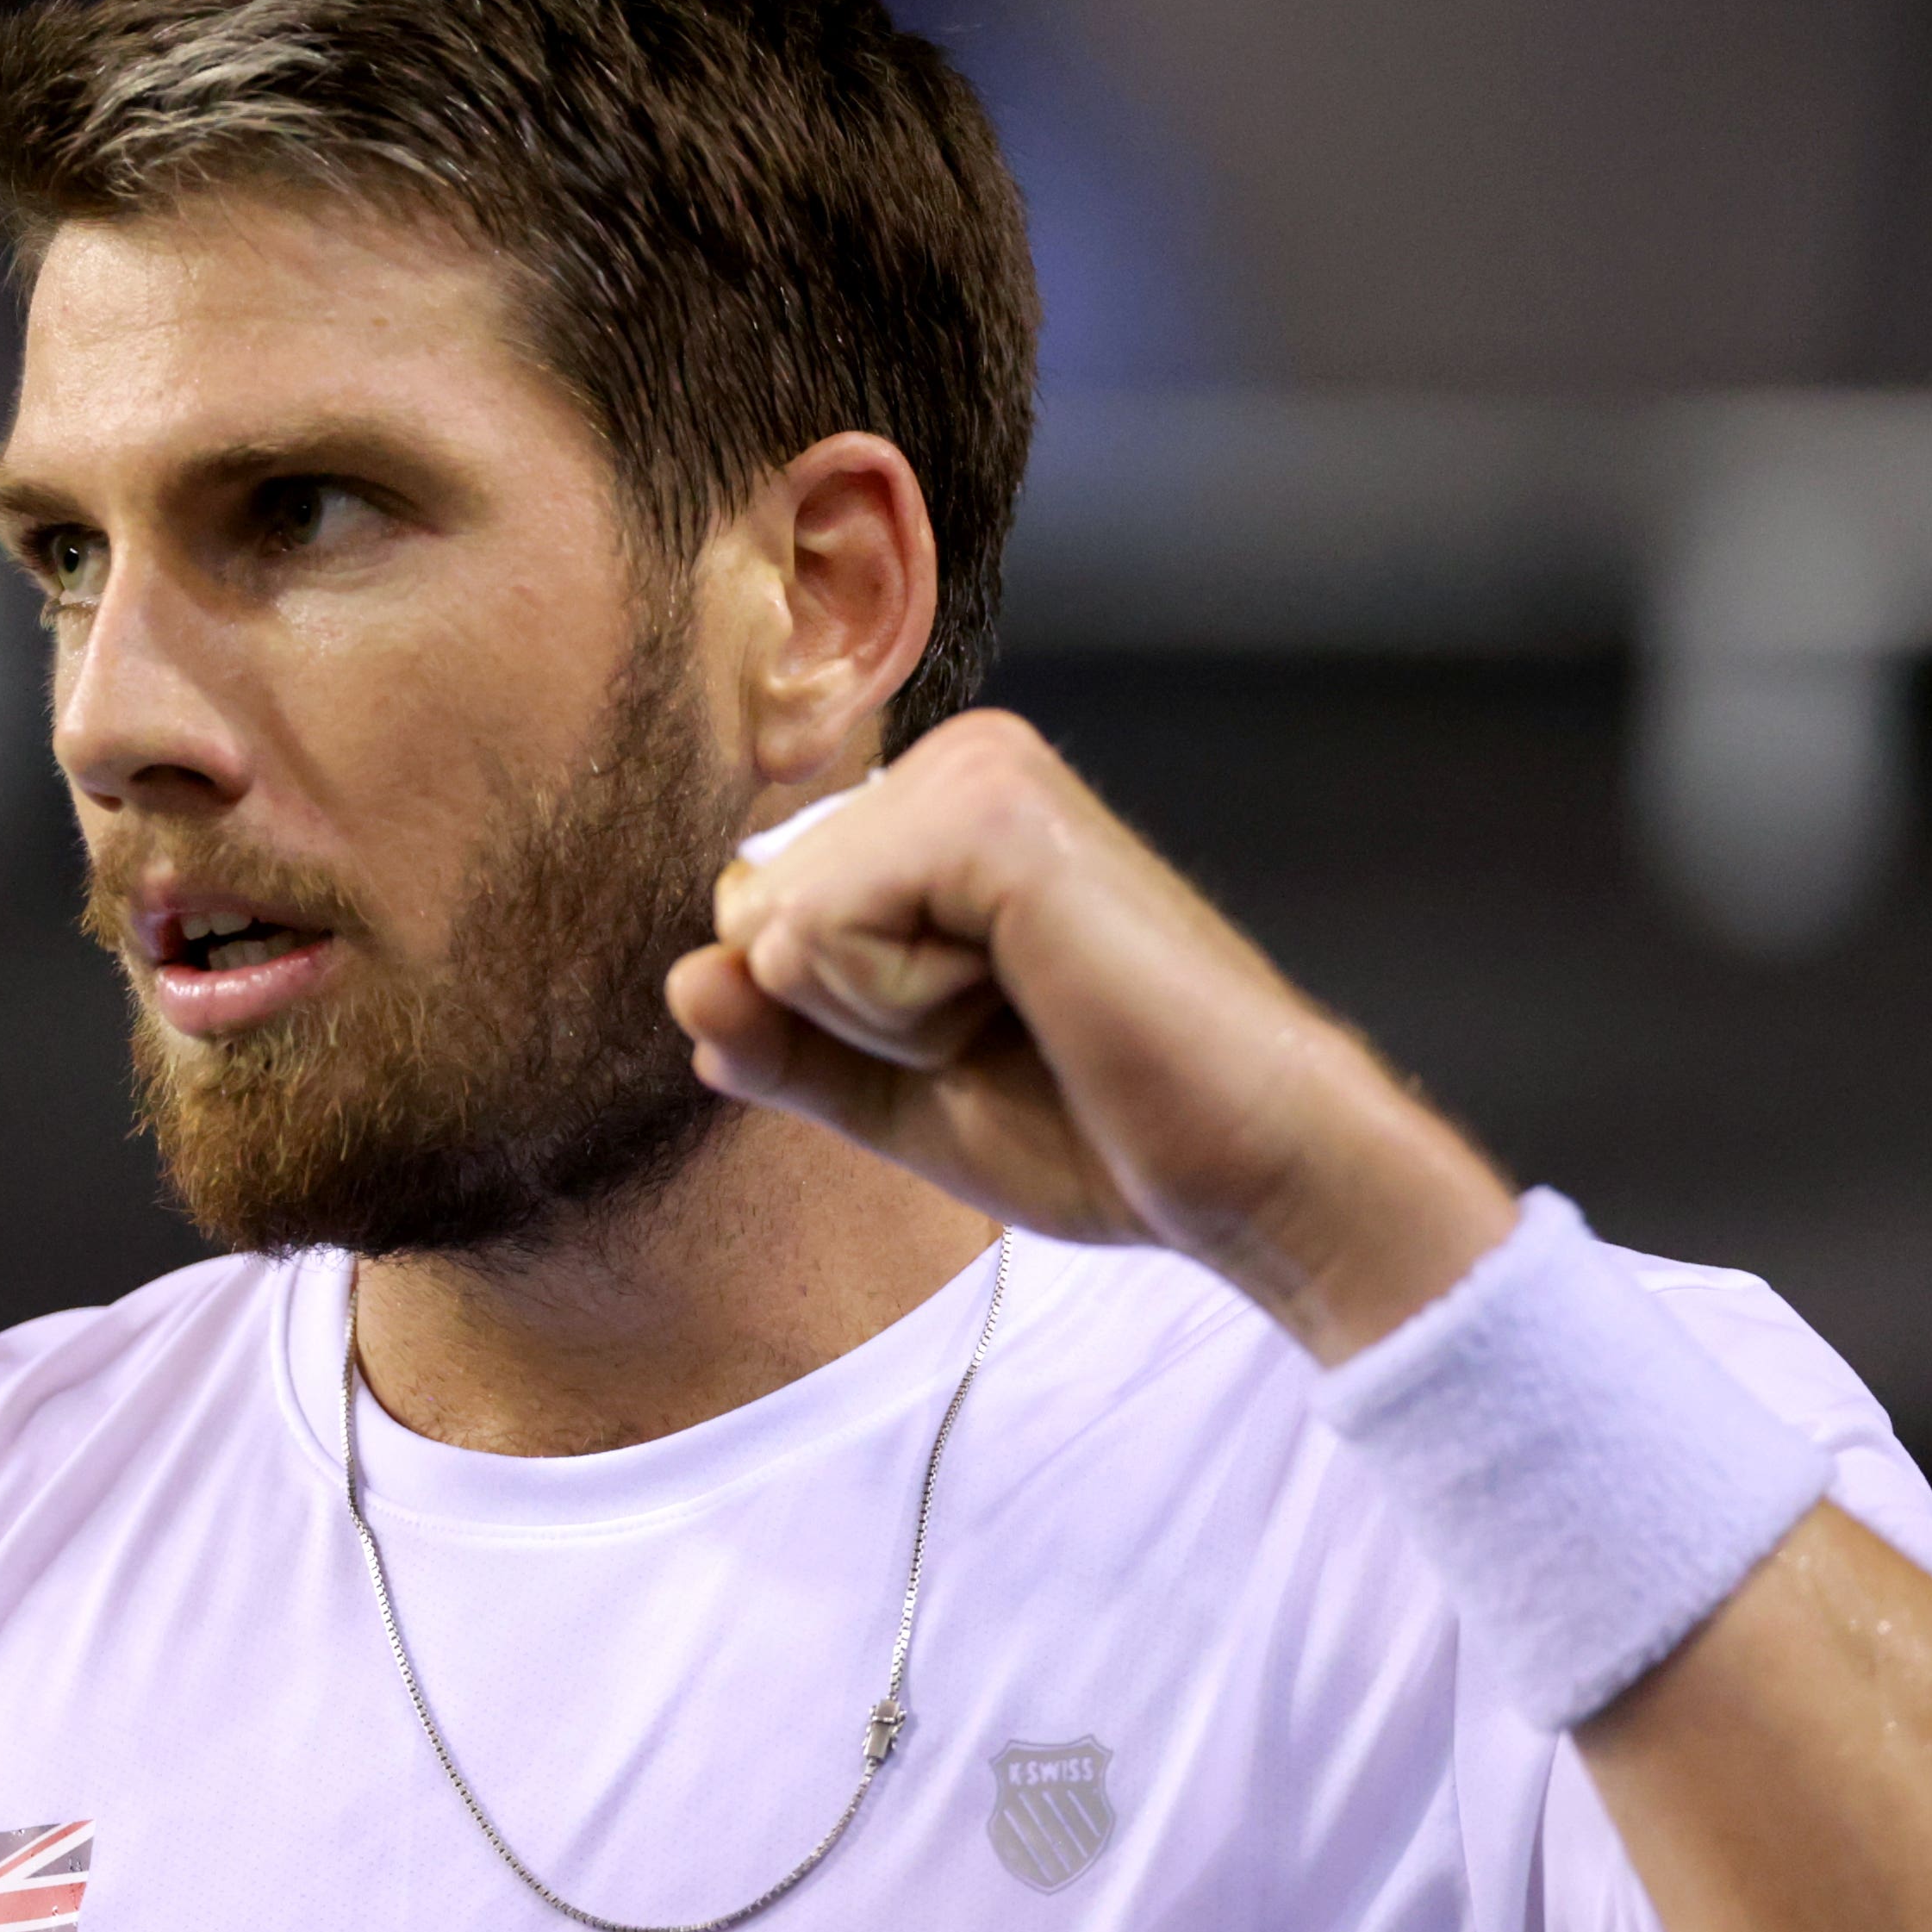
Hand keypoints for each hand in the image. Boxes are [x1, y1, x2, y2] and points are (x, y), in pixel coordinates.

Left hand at [665, 712, 1521, 1361]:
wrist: (1249, 1171)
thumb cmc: (1107, 1130)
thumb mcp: (904, 1098)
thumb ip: (789, 1045)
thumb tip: (682, 980)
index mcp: (939, 811)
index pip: (759, 919)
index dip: (841, 1022)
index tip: (987, 1037)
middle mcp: (957, 760)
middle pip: (751, 913)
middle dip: (852, 1018)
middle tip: (1013, 1031)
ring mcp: (976, 769)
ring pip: (777, 924)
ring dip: (884, 1019)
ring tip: (1030, 1013)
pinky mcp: (988, 809)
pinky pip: (818, 932)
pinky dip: (901, 1010)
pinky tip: (1028, 999)